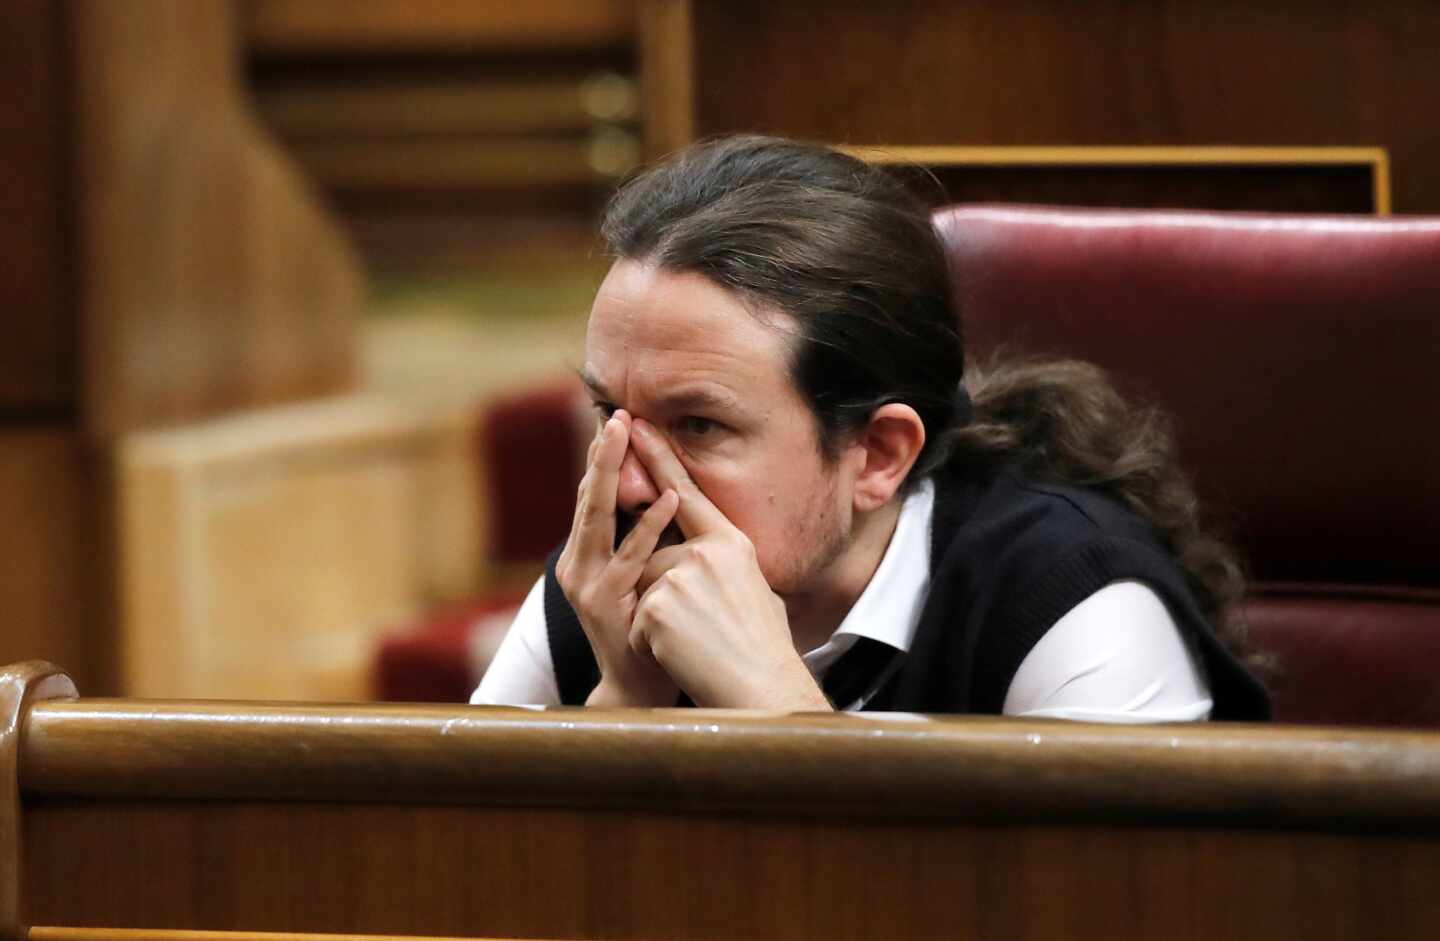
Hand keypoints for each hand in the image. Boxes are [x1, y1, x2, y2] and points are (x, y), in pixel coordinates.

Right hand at [555, 411, 681, 706]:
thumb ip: (638, 540)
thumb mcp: (636, 576)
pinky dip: (649, 524)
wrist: (637, 687)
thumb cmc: (644, 627)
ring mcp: (587, 584)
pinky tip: (668, 497)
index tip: (615, 419)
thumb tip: (657, 491)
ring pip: (599, 517)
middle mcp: (577, 564)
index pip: (592, 495)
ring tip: (627, 436)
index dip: (601, 458)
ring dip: (614, 473)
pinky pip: (631, 555)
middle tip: (617, 415)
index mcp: (583, 555)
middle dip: (602, 454)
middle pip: (589, 497)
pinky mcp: (606, 602)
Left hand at [627, 418, 830, 710]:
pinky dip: (651, 645)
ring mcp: (681, 577)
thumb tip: (692, 551)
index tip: (634, 425)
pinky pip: (636, 620)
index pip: (684, 492)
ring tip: (694, 644)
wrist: (762, 691)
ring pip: (642, 588)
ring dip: (656, 622)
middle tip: (691, 617)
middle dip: (658, 587)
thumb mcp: (750, 589)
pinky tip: (680, 658)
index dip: (658, 458)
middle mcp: (706, 552)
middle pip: (652, 552)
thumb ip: (717, 561)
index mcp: (730, 543)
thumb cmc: (761, 648)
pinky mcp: (658, 605)